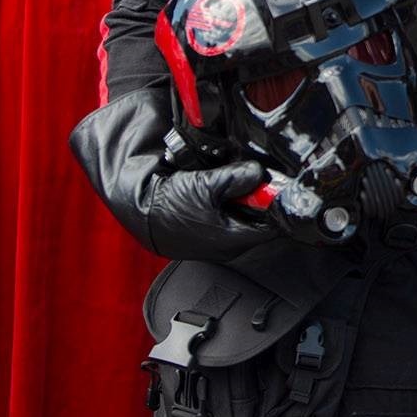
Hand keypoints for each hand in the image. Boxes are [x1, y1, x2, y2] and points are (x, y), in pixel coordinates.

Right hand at [71, 87, 275, 260]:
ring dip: (243, 195)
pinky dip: (228, 198)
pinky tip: (220, 184)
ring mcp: (217, 239)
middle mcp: (229, 244)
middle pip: (260, 218)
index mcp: (234, 239)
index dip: (279, 203)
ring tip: (234, 179)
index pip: (274, 224)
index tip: (280, 184)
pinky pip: (228, 213)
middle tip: (255, 175)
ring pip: (244, 214)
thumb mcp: (207, 186)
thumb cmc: (168, 204)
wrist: (136, 208)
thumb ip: (238, 179)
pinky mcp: (206, 230)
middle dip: (260, 196)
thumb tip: (260, 172)